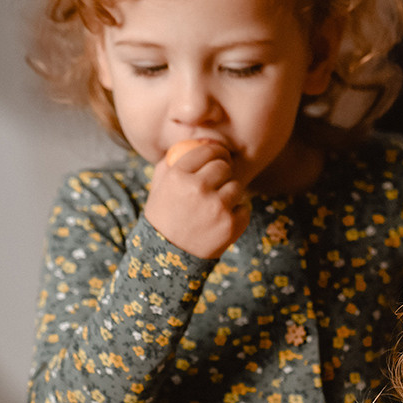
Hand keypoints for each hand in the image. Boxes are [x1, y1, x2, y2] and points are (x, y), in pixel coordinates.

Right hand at [144, 139, 250, 258]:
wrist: (168, 259)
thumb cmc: (163, 219)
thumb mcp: (159, 187)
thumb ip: (172, 163)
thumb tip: (193, 144)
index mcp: (178, 176)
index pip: (206, 150)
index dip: (216, 152)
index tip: (219, 157)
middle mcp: (198, 188)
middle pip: (224, 166)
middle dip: (224, 171)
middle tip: (220, 180)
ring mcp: (217, 207)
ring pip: (236, 186)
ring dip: (231, 193)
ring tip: (219, 203)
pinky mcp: (231, 224)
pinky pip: (244, 208)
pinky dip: (237, 213)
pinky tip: (222, 220)